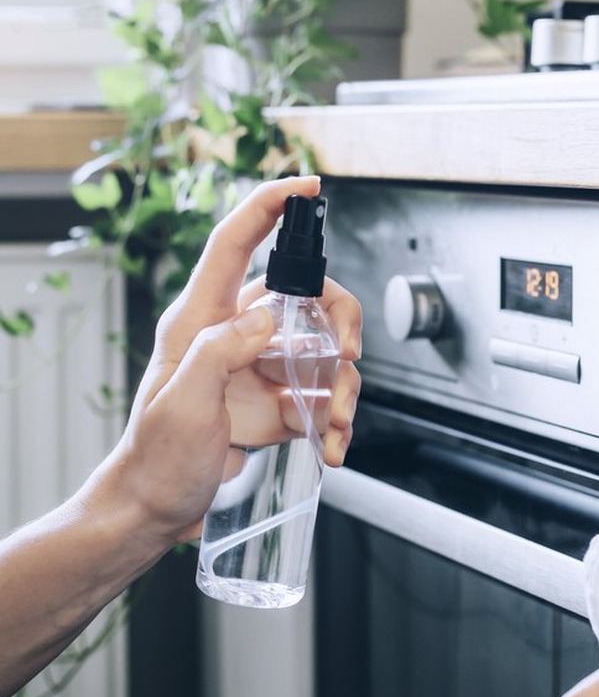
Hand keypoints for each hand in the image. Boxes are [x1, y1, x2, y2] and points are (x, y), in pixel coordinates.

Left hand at [111, 175, 361, 546]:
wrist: (156, 509)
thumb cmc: (154, 458)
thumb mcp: (181, 405)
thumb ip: (219, 352)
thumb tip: (264, 319)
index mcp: (200, 318)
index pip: (234, 242)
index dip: (270, 205)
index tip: (308, 187)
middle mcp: (235, 332)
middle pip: (304, 293)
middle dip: (338, 317)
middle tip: (345, 354)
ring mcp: (260, 367)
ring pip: (323, 346)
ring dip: (341, 384)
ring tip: (334, 423)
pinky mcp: (277, 400)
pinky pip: (323, 392)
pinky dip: (336, 417)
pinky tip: (330, 443)